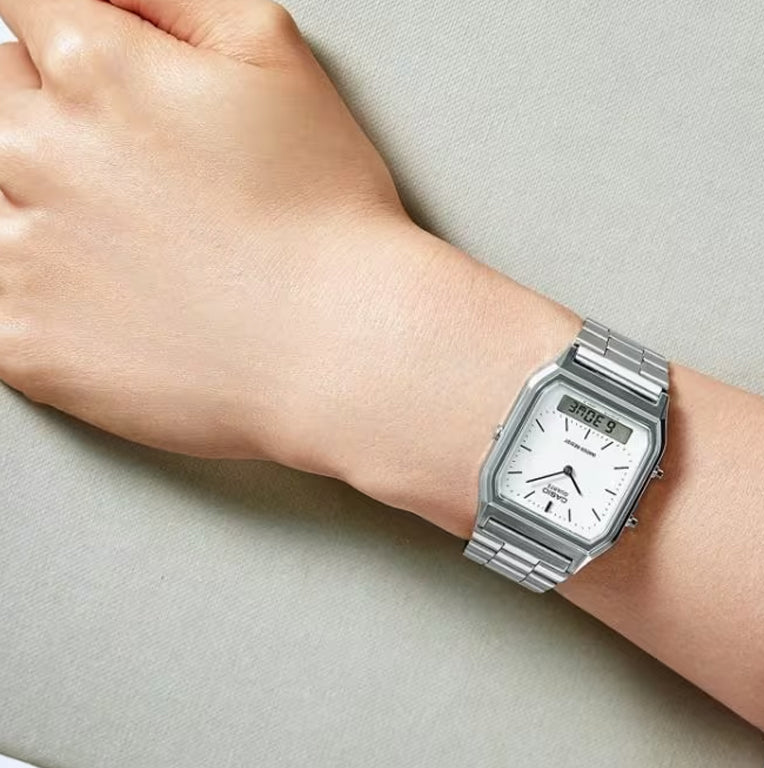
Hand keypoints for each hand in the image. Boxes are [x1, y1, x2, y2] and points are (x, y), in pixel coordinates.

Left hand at [0, 0, 576, 529]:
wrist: (346, 353)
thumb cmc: (327, 220)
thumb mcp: (274, 54)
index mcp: (96, 70)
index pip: (23, 11)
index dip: (69, 46)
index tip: (100, 86)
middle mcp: (39, 152)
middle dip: (52, 122)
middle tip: (135, 178)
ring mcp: (21, 253)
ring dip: (37, 209)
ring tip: (128, 247)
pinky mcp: (22, 342)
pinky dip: (33, 292)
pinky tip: (105, 301)